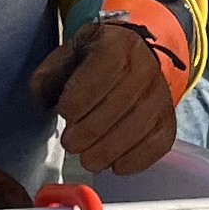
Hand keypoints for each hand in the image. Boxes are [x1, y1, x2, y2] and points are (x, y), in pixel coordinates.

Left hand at [30, 21, 177, 174]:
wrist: (140, 56)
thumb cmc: (97, 59)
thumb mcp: (70, 53)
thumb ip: (50, 74)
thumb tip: (41, 101)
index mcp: (118, 45)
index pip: (99, 74)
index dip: (77, 100)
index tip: (63, 112)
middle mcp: (146, 68)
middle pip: (117, 106)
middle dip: (87, 132)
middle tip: (70, 143)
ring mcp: (161, 96)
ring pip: (137, 128)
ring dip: (107, 151)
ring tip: (87, 159)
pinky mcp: (167, 121)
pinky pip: (157, 144)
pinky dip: (134, 160)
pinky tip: (114, 164)